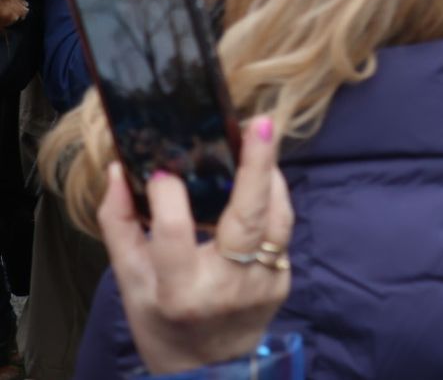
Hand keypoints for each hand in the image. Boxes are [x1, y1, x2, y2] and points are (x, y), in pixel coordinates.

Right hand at [98, 115, 292, 374]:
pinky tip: (260, 180)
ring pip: (278, 219)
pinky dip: (272, 202)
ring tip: (260, 140)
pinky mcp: (283, 280)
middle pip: (248, 218)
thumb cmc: (162, 320)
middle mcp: (227, 287)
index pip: (175, 233)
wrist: (209, 368)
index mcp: (180, 291)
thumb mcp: (130, 282)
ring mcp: (262, 284)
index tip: (163, 168)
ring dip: (271, 177)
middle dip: (256, 166)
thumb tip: (122, 171)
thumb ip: (120, 225)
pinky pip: (282, 231)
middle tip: (259, 125)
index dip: (168, 195)